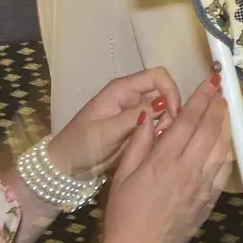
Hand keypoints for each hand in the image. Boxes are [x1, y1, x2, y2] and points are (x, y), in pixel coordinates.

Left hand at [47, 68, 181, 178]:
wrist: (68, 167)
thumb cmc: (82, 144)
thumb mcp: (108, 130)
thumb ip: (135, 115)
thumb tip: (164, 102)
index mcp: (122, 89)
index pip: (157, 76)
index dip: (170, 90)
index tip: (174, 113)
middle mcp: (132, 96)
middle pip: (165, 92)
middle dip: (170, 111)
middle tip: (165, 133)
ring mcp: (136, 112)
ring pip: (165, 110)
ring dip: (167, 124)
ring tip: (157, 142)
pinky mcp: (138, 127)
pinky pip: (158, 125)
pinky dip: (161, 133)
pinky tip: (154, 146)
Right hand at [103, 73, 233, 242]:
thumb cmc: (124, 213)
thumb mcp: (122, 175)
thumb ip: (138, 144)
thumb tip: (148, 116)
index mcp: (163, 161)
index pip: (187, 120)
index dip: (200, 98)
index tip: (210, 82)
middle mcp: (187, 169)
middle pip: (209, 129)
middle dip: (217, 106)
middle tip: (221, 90)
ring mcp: (202, 185)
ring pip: (222, 147)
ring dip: (225, 125)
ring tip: (226, 109)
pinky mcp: (210, 199)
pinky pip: (225, 169)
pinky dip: (228, 150)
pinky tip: (226, 141)